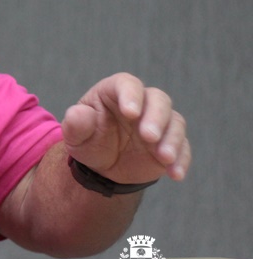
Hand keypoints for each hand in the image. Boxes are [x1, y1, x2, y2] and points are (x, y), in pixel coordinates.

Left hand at [62, 73, 189, 184]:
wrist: (103, 166)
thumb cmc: (89, 142)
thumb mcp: (76, 136)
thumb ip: (75, 124)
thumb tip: (76, 114)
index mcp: (115, 92)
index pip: (126, 84)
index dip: (130, 95)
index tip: (130, 113)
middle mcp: (142, 103)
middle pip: (158, 99)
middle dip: (156, 117)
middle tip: (149, 137)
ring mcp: (159, 122)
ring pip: (175, 121)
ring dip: (172, 139)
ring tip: (164, 158)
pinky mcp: (170, 142)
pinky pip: (183, 147)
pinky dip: (182, 159)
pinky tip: (175, 174)